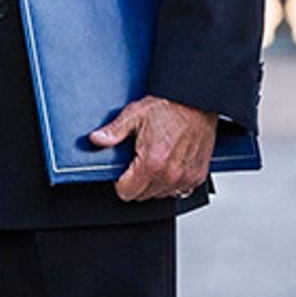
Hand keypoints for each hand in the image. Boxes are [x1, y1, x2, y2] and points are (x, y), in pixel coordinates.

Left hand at [89, 95, 217, 202]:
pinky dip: (172, 182)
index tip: (124, 170)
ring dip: (155, 183)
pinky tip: (171, 163)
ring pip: (160, 194)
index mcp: (152, 162)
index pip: (126, 193)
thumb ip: (114, 131)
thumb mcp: (136, 114)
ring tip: (157, 160)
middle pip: (142, 196)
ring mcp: (185, 177)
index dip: (121, 181)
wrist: (198, 100)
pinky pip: (178, 191)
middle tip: (140, 161)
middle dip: (137, 182)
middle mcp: (170, 174)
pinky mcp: (197, 176)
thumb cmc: (171, 106)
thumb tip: (97, 139)